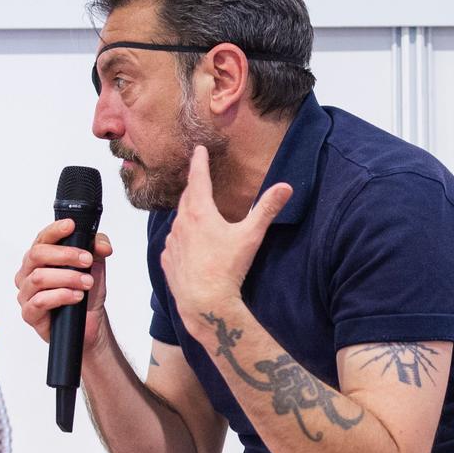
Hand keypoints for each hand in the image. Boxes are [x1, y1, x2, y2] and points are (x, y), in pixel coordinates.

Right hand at [16, 219, 112, 349]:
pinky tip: (76, 296)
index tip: (71, 226)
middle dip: (65, 255)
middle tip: (86, 260)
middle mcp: (29, 272)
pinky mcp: (29, 313)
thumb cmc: (86, 293)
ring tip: (86, 283)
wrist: (89, 323)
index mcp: (41, 257)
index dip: (55, 230)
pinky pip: (40, 301)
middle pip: (37, 254)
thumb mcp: (96, 265)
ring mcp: (27, 293)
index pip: (43, 238)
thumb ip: (97, 248)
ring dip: (67, 278)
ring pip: (39, 278)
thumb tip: (102, 245)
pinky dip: (61, 296)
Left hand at [163, 147, 290, 326]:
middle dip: (193, 186)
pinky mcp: (167, 261)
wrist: (204, 303)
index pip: (198, 178)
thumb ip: (267, 209)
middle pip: (186, 198)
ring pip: (178, 221)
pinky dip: (180, 237)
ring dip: (186, 213)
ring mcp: (171, 243)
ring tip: (194, 211)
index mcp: (200, 213)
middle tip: (198, 178)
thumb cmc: (228, 268)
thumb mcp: (251, 236)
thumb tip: (286, 187)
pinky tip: (187, 243)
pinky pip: (172, 242)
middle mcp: (181, 224)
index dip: (199, 161)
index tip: (198, 149)